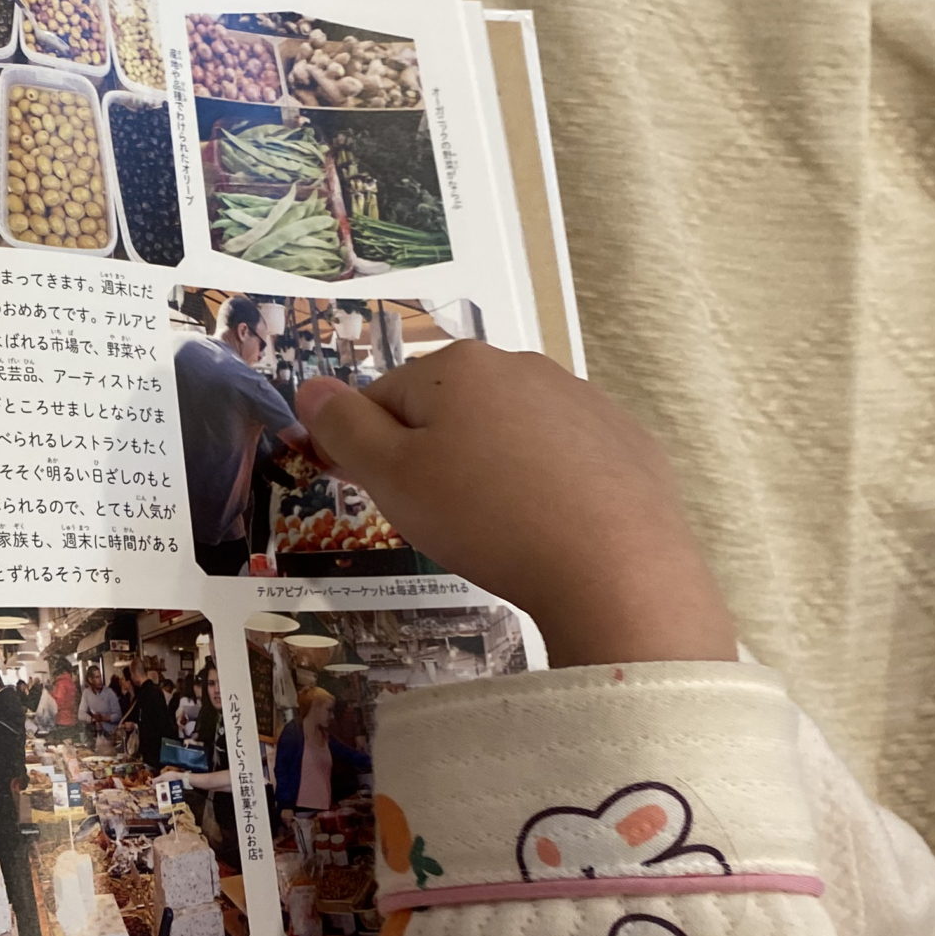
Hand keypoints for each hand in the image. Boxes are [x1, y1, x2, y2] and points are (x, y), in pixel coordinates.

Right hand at [292, 342, 736, 669]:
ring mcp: (581, 401)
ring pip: (506, 431)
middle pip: (447, 410)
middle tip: (436, 519)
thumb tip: (309, 387)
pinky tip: (548, 530)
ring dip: (487, 468)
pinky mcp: (625, 442)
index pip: (381, 398)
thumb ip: (344, 428)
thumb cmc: (486, 519)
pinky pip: (563, 457)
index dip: (365, 449)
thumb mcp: (392, 478)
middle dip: (430, 456)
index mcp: (457, 367)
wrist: (618, 570)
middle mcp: (520, 366)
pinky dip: (545, 485)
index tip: (373, 496)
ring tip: (495, 530)